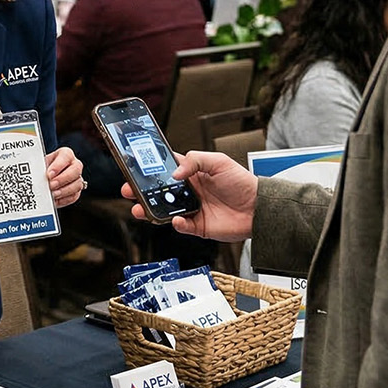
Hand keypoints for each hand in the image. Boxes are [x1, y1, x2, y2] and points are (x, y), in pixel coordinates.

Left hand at [45, 147, 85, 207]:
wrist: (43, 177)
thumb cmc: (42, 168)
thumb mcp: (40, 164)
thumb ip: (39, 167)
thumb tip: (35, 174)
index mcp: (66, 154)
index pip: (66, 156)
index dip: (58, 166)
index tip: (49, 174)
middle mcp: (74, 165)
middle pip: (76, 170)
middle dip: (62, 179)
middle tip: (51, 185)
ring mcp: (77, 178)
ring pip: (77, 184)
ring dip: (64, 191)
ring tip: (52, 194)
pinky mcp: (76, 191)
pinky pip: (74, 196)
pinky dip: (64, 199)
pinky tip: (55, 200)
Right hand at [123, 150, 256, 240]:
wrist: (259, 208)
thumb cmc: (241, 182)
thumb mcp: (218, 161)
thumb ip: (194, 161)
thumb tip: (174, 174)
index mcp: (191, 173)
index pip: (164, 169)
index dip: (148, 169)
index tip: (133, 167)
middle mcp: (188, 191)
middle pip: (157, 192)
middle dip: (140, 191)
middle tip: (128, 190)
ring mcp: (191, 209)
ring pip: (163, 211)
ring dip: (149, 210)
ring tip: (140, 209)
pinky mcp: (197, 226)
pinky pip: (180, 227)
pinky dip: (175, 224)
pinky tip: (176, 219)